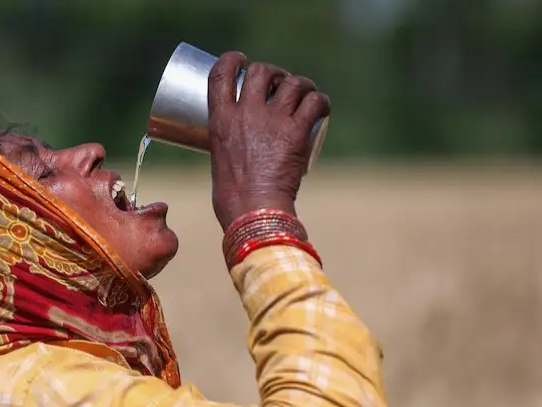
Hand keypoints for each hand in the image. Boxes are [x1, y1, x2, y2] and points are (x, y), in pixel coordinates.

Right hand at [207, 52, 330, 230]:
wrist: (253, 212)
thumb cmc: (232, 199)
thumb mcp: (219, 161)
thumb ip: (229, 146)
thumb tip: (239, 150)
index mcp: (220, 120)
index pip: (220, 74)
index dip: (231, 60)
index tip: (240, 61)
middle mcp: (245, 114)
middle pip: (260, 72)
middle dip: (272, 72)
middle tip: (279, 83)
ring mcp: (272, 121)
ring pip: (292, 82)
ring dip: (300, 84)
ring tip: (303, 93)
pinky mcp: (297, 133)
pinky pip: (315, 102)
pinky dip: (321, 101)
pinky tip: (321, 107)